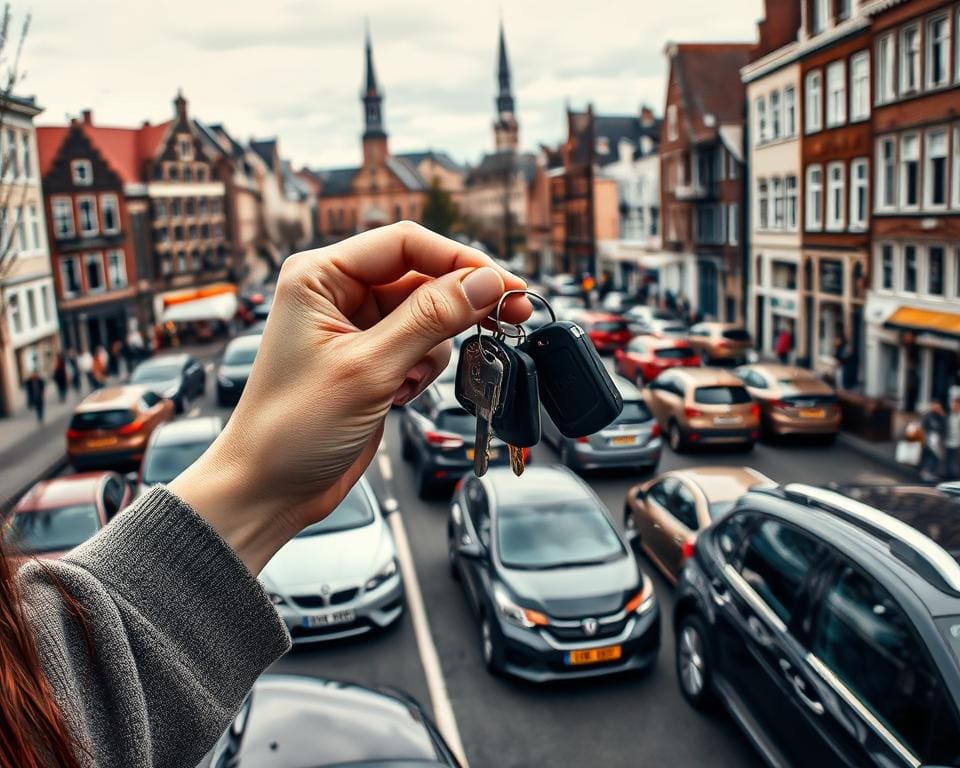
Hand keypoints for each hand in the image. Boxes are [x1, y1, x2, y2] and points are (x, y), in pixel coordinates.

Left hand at [170, 222, 529, 572]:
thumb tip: (484, 281)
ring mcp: (355, 328)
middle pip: (422, 278)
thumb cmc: (290, 428)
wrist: (270, 489)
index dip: (461, 260)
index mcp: (320, 276)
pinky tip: (400, 395)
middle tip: (510, 316)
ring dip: (435, 349)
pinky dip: (423, 370)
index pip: (405, 245)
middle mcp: (337, 294)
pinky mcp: (371, 360)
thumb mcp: (369, 368)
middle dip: (461, 304)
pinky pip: (421, 347)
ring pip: (428, 315)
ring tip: (410, 382)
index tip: (505, 284)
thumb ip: (430, 319)